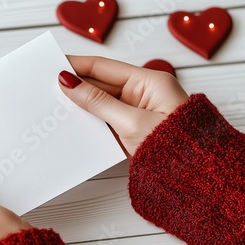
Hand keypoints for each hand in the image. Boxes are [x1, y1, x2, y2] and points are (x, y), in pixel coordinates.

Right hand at [59, 56, 188, 155]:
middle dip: (76, 87)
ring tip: (55, 106)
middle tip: (47, 87)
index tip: (53, 65)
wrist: (197, 179)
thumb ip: (97, 102)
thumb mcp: (131, 121)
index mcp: (149, 82)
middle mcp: (142, 94)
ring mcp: (137, 113)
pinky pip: (106, 121)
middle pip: (101, 85)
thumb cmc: (177, 147)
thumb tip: (69, 83)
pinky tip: (73, 124)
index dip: (78, 65)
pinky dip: (91, 122)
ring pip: (101, 104)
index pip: (104, 67)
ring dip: (81, 106)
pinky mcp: (133, 130)